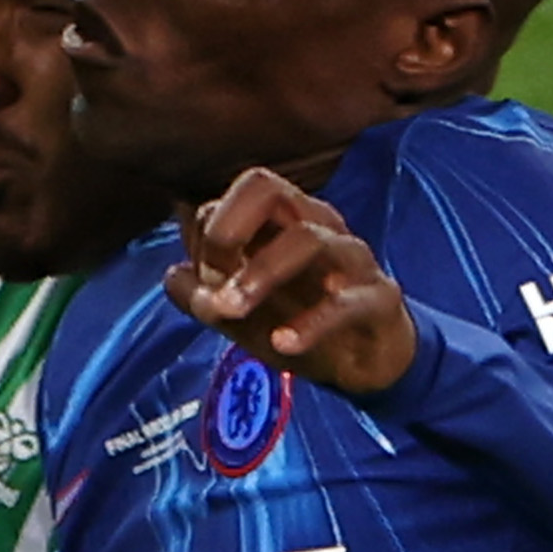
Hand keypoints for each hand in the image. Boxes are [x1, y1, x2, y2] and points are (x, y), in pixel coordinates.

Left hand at [169, 167, 417, 395]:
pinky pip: (346, 301)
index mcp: (284, 220)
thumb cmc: (306, 322)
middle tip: (211, 280)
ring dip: (259, 275)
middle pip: (268, 188)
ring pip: (307, 238)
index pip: (238, 196)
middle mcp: (318, 225)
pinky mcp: (379, 297)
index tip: (203, 284)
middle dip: (227, 230)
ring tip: (230, 313)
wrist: (370, 363)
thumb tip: (173, 275)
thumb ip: (208, 296)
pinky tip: (282, 344)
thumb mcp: (246, 317)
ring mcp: (352, 257)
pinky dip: (310, 323)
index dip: (210, 232)